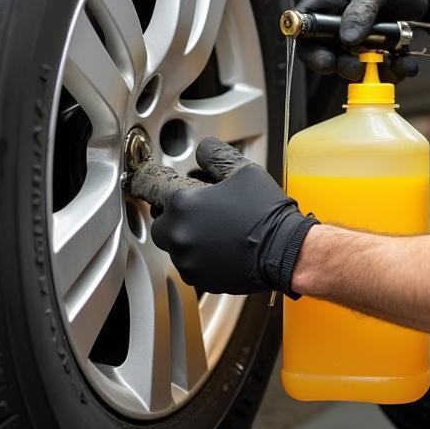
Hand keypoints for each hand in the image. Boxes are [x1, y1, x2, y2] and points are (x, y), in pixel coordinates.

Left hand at [150, 138, 317, 296]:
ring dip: (187, 235)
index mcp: (184, 203)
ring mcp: (187, 259)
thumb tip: (202, 150)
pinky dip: (199, 255)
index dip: (147, 178)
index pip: (151, 186)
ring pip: (175, 244)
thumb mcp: (243, 170)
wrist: (285, 251)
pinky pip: (189, 263)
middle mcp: (179, 233)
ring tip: (217, 227)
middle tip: (201, 206)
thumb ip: (215, 155)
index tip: (144, 177)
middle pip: (161, 220)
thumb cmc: (266, 212)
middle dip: (175, 213)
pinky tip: (222, 245)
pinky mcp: (198, 279)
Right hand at [295, 0, 429, 81]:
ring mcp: (352, 41)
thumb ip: (361, 9)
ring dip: (365, 70)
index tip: (325, 60)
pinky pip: (374, 71)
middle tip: (354, 69)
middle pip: (319, 51)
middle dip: (336, 64)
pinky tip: (406, 62)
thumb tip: (347, 38)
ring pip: (346, 65)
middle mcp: (334, 22)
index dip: (306, 44)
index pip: (301, 24)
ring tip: (387, 62)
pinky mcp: (371, 55)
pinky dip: (390, 71)